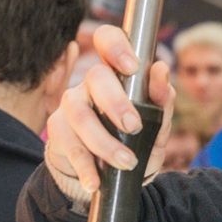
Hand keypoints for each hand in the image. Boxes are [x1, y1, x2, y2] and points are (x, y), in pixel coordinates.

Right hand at [44, 23, 174, 204]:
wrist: (109, 173)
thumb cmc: (134, 140)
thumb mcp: (156, 125)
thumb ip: (162, 102)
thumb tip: (161, 70)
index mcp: (116, 72)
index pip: (107, 40)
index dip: (116, 47)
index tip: (132, 67)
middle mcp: (90, 84)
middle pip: (95, 77)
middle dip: (116, 103)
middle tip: (134, 127)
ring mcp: (70, 106)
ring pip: (80, 114)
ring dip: (104, 142)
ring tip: (126, 163)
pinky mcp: (58, 132)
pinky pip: (69, 145)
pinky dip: (85, 167)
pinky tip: (95, 182)